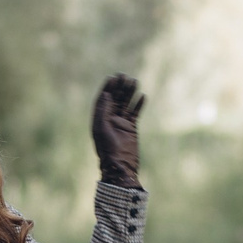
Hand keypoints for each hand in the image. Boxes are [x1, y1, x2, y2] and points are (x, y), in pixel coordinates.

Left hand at [89, 73, 143, 187]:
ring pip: (126, 104)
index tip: (113, 77)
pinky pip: (135, 113)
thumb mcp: (102, 129)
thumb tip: (107, 94)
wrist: (120, 166)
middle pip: (115, 99)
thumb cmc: (108, 150)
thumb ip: (103, 110)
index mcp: (99, 119)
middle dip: (120, 87)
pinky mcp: (131, 128)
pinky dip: (138, 105)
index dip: (107, 88)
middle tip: (124, 75)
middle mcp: (109, 120)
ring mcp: (121, 124)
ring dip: (130, 93)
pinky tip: (142, 96)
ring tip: (135, 81)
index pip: (103, 99)